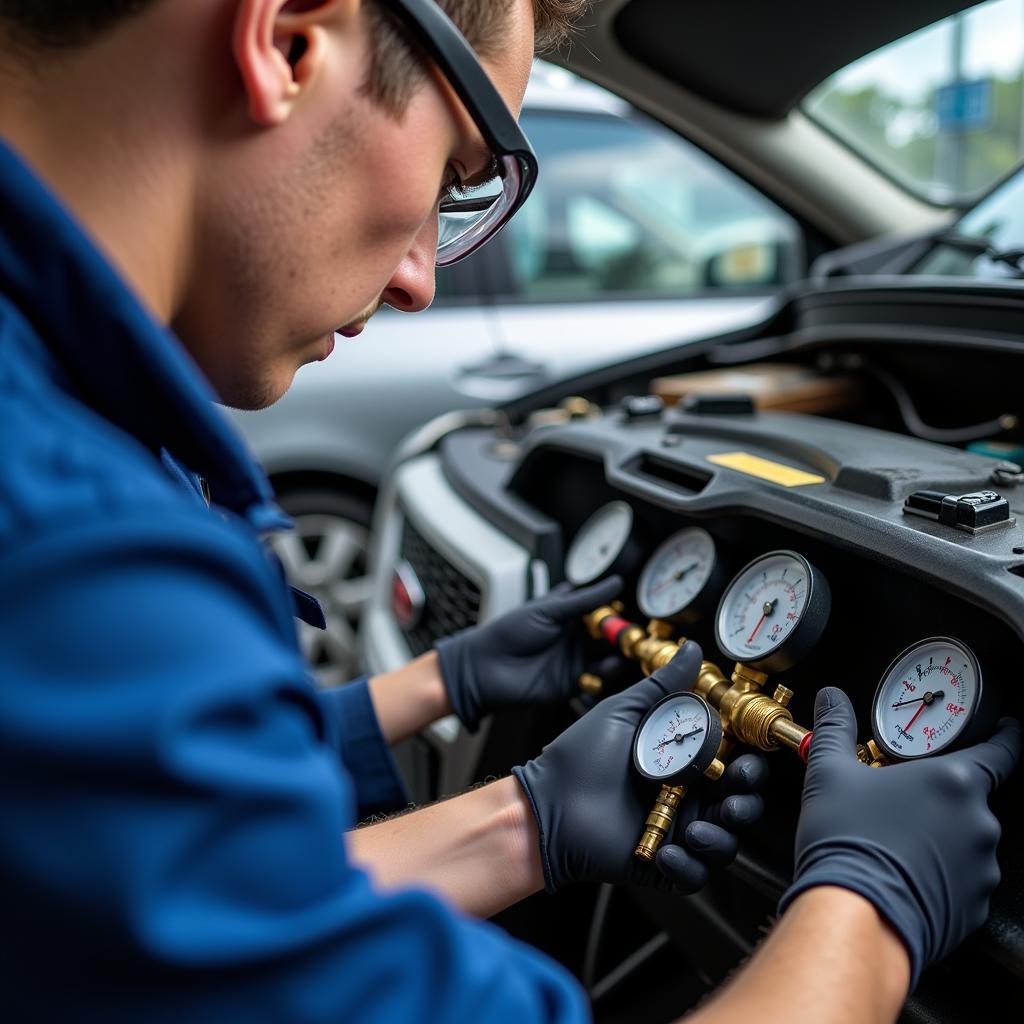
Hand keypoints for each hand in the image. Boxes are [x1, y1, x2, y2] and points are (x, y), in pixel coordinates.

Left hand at [435, 576, 621, 731]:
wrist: (484, 668)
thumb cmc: (508, 632)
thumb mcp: (548, 610)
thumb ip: (584, 600)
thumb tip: (614, 583)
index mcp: (567, 615)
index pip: (600, 611)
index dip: (614, 611)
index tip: (628, 610)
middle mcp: (573, 637)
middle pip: (606, 636)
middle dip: (621, 634)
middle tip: (632, 632)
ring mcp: (573, 660)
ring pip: (606, 657)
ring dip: (618, 654)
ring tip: (626, 649)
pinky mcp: (571, 683)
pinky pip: (597, 679)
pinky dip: (607, 674)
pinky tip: (611, 667)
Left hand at [512, 642, 766, 891]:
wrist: (547, 802)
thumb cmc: (579, 756)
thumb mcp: (625, 713)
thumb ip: (663, 685)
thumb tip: (693, 649)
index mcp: (682, 761)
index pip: (733, 764)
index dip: (748, 764)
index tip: (746, 758)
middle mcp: (686, 796)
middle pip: (739, 804)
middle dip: (746, 801)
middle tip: (734, 793)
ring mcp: (675, 830)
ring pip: (725, 842)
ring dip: (722, 837)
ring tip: (697, 828)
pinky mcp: (662, 863)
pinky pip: (694, 876)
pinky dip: (690, 867)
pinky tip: (670, 851)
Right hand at [779, 687, 1020, 991]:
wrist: (855, 914)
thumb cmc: (847, 841)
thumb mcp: (829, 771)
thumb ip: (835, 727)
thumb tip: (832, 699)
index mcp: (953, 780)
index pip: (1000, 750)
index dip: (1005, 737)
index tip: (1007, 730)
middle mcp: (978, 821)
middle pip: (968, 799)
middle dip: (939, 799)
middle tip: (900, 803)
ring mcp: (981, 867)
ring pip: (964, 841)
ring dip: (938, 838)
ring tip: (894, 844)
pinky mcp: (974, 907)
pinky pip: (961, 881)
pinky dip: (938, 875)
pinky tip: (903, 873)